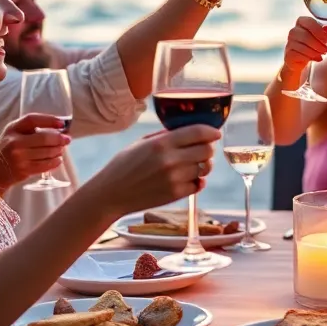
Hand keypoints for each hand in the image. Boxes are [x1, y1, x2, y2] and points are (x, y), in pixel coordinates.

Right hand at [0, 113, 69, 187]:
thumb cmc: (8, 149)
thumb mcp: (14, 134)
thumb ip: (31, 129)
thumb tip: (60, 128)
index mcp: (12, 129)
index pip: (32, 119)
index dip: (49, 120)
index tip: (62, 123)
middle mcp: (14, 142)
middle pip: (44, 138)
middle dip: (59, 138)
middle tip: (67, 139)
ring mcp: (18, 157)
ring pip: (47, 152)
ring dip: (58, 150)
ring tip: (61, 149)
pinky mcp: (23, 170)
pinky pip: (45, 165)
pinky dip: (55, 162)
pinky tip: (58, 160)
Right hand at [89, 124, 219, 217]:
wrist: (111, 194)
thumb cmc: (124, 165)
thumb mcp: (141, 143)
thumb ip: (165, 136)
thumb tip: (189, 131)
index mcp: (161, 143)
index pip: (198, 133)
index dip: (211, 131)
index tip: (215, 133)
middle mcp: (171, 160)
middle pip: (206, 150)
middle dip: (207, 149)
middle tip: (200, 150)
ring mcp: (174, 178)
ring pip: (204, 168)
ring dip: (201, 166)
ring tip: (192, 165)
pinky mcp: (175, 194)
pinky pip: (198, 184)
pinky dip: (196, 181)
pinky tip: (187, 179)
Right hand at [282, 16, 326, 74]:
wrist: (300, 60)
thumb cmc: (311, 45)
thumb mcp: (320, 37)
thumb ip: (323, 32)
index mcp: (301, 22)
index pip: (309, 22)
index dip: (319, 31)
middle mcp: (293, 31)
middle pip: (306, 35)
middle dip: (318, 44)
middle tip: (326, 49)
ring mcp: (289, 43)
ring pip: (303, 46)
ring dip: (315, 51)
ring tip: (322, 54)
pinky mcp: (288, 54)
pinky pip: (299, 55)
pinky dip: (310, 57)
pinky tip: (316, 58)